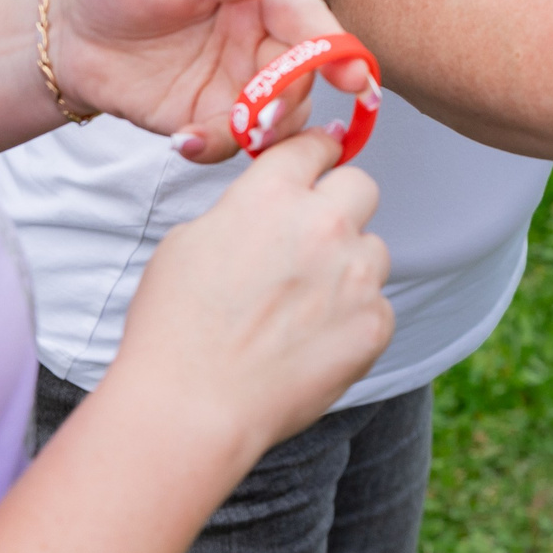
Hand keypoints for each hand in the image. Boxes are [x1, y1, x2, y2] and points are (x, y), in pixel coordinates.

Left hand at [46, 0, 376, 162]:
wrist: (64, 32)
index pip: (307, 17)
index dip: (334, 46)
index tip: (354, 75)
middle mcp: (258, 39)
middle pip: (303, 74)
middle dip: (293, 98)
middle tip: (266, 116)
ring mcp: (236, 82)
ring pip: (277, 115)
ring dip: (261, 130)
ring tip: (217, 133)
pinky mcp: (208, 118)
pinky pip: (232, 142)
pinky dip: (218, 148)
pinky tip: (184, 142)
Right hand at [107, 132, 394, 468]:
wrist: (192, 407)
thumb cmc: (175, 328)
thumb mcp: (189, 242)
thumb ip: (242, 212)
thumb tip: (268, 211)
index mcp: (270, 195)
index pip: (314, 146)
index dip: (318, 153)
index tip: (322, 161)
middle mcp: (322, 224)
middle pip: (362, 186)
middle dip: (343, 204)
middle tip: (316, 237)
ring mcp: (356, 275)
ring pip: (374, 250)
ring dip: (349, 268)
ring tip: (303, 309)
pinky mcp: (374, 323)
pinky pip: (378, 306)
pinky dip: (354, 321)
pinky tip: (313, 344)